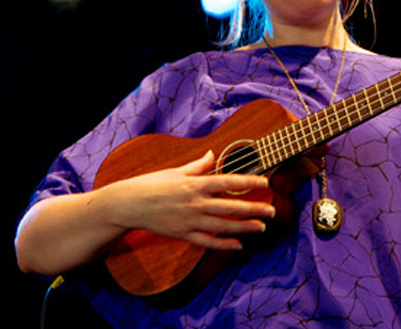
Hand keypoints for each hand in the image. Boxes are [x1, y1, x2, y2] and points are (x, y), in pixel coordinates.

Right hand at [112, 151, 274, 250]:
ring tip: (262, 227)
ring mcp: (190, 221)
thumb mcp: (175, 171)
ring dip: (245, 227)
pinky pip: (207, 242)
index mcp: (195, 184)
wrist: (128, 205)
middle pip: (231, 207)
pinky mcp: (183, 235)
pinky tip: (239, 245)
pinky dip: (224, 245)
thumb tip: (212, 155)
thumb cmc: (151, 184)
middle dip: (254, 209)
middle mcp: (195, 203)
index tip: (265, 182)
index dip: (248, 182)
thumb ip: (197, 165)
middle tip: (273, 210)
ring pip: (223, 226)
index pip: (228, 182)